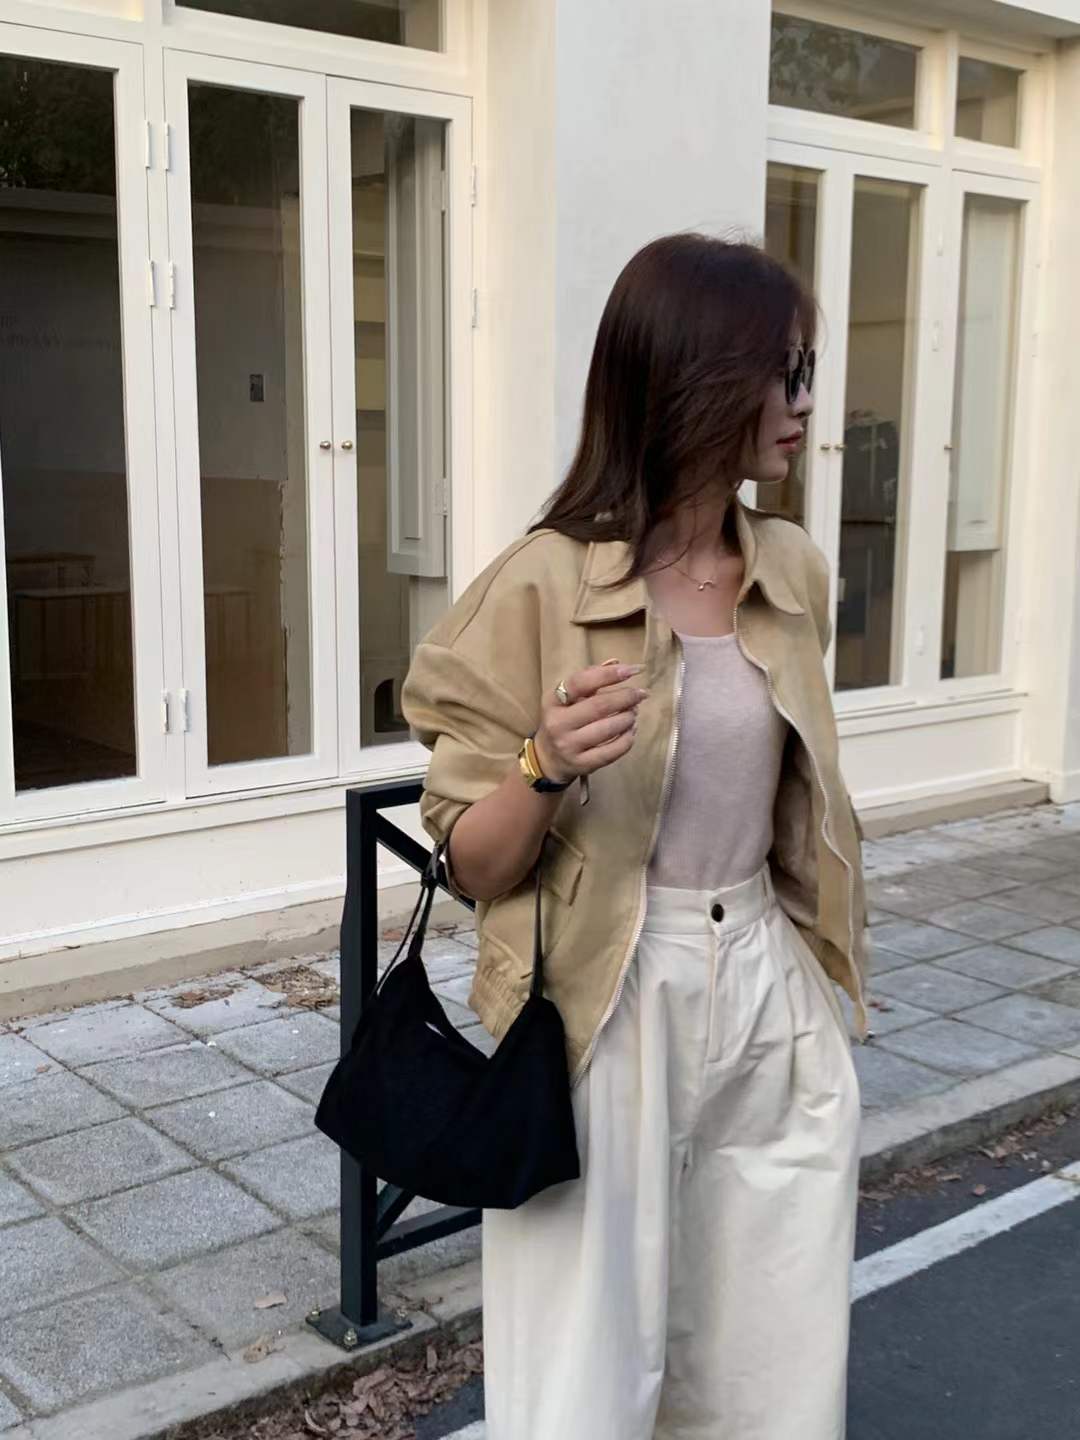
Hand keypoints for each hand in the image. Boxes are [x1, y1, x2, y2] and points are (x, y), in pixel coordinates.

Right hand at [532, 660, 648, 783]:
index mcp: (553, 701)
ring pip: (608, 729)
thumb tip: (617, 662)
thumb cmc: (563, 720)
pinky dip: (627, 739)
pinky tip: (631, 731)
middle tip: (641, 694)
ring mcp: (569, 746)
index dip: (608, 674)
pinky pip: (612, 751)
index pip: (580, 682)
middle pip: (599, 706)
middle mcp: (558, 723)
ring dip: (628, 717)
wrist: (548, 758)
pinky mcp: (582, 764)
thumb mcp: (568, 698)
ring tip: (634, 712)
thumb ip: (590, 679)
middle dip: (626, 697)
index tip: (632, 670)